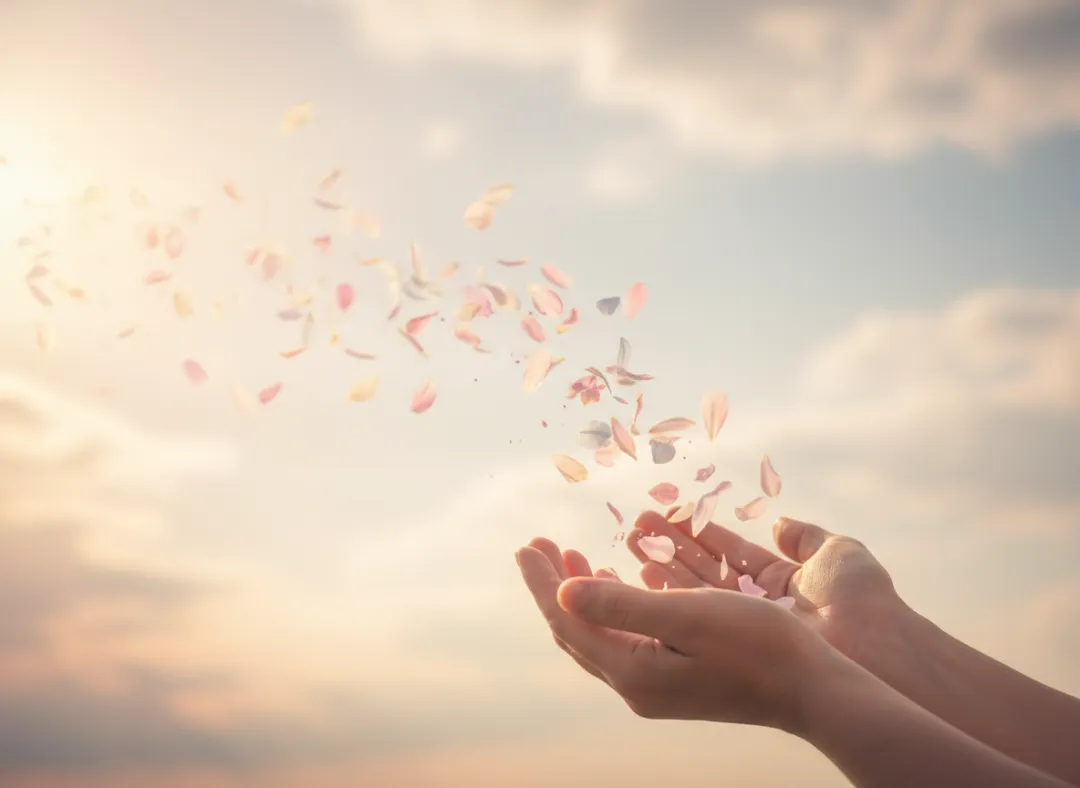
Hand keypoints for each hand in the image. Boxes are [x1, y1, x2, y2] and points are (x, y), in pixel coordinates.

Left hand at [515, 537, 837, 731]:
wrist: (812, 690)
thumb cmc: (756, 644)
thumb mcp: (687, 616)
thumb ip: (622, 604)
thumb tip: (561, 592)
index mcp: (632, 672)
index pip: (567, 621)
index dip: (542, 580)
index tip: (525, 543)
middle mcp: (635, 686)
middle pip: (574, 630)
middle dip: (552, 584)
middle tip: (539, 543)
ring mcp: (653, 687)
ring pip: (597, 635)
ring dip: (579, 594)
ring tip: (569, 555)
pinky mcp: (672, 681)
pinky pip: (620, 640)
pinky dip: (608, 607)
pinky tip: (613, 582)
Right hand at [627, 510, 902, 667]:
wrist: (870, 646)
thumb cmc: (858, 599)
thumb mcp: (836, 552)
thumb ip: (804, 537)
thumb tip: (779, 523)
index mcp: (781, 579)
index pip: (728, 551)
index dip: (697, 532)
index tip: (665, 512)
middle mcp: (756, 603)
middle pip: (703, 569)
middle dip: (667, 545)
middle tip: (634, 525)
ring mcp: (744, 624)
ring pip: (692, 589)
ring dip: (660, 563)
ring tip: (630, 541)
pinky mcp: (733, 642)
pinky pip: (693, 613)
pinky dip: (667, 592)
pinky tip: (642, 573)